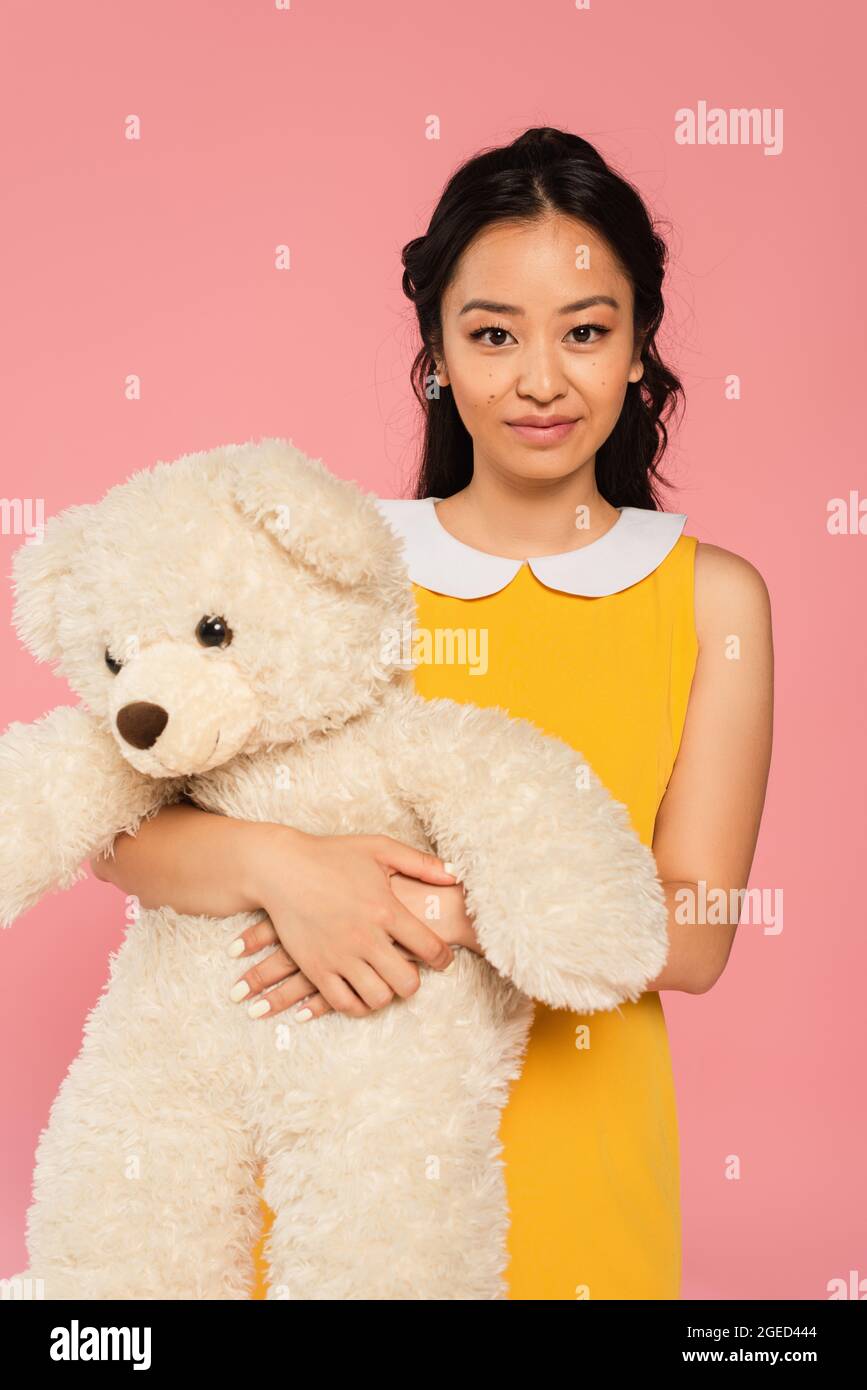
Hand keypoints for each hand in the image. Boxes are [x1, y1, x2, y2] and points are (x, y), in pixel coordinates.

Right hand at [228, 829, 460, 1020]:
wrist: (281, 868)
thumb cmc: (331, 855)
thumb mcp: (379, 848)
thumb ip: (420, 863)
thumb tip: (454, 875)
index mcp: (385, 910)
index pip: (430, 948)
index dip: (443, 958)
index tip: (443, 959)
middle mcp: (365, 938)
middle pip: (406, 982)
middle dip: (415, 981)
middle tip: (411, 972)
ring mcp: (339, 956)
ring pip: (377, 998)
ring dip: (387, 994)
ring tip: (386, 981)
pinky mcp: (316, 968)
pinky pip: (344, 1004)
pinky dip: (358, 1005)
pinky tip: (362, 991)